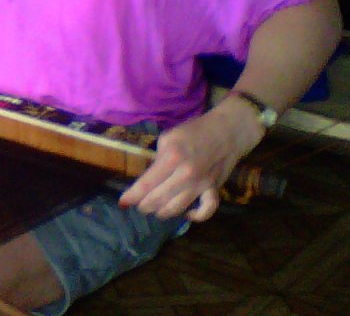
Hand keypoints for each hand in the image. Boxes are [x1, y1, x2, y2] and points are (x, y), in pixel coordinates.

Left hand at [119, 98, 265, 220]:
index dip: (132, 196)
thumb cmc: (193, 131)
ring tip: (155, 209)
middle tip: (139, 204)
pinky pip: (206, 210)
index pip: (146, 184)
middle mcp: (186, 174)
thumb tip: (148, 179)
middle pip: (158, 200)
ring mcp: (202, 184)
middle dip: (144, 205)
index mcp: (171, 158)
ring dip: (162, 212)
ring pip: (177, 208)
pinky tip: (186, 214)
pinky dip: (196, 216)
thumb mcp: (168, 138)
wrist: (227, 131)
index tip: (122, 202)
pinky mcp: (214, 189)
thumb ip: (157, 160)